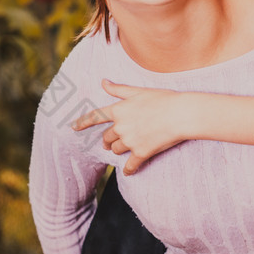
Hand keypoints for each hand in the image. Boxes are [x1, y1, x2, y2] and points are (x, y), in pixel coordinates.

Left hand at [73, 79, 191, 174]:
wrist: (180, 114)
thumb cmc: (162, 99)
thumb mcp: (138, 91)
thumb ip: (118, 89)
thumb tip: (103, 82)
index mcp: (119, 110)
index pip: (95, 117)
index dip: (82, 122)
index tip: (73, 127)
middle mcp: (121, 126)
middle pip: (107, 138)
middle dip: (108, 140)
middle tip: (110, 142)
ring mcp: (130, 141)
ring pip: (116, 150)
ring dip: (119, 150)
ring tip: (127, 148)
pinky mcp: (141, 153)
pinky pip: (130, 166)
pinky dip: (129, 170)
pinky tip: (129, 172)